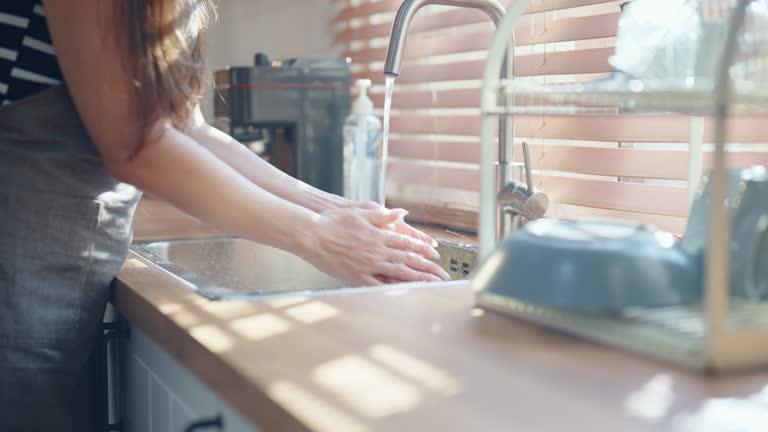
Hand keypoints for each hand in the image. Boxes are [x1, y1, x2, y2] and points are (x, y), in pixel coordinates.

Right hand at [302, 207, 450, 285]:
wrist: (313, 234)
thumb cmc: (334, 221)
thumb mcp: (361, 212)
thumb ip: (383, 216)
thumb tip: (402, 213)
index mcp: (380, 235)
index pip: (408, 243)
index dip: (424, 250)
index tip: (436, 255)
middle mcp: (378, 250)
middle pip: (409, 260)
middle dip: (428, 268)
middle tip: (442, 274)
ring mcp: (368, 264)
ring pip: (398, 273)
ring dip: (417, 279)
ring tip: (431, 285)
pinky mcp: (357, 276)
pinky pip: (378, 285)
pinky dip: (393, 289)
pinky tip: (404, 294)